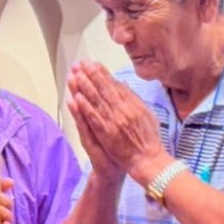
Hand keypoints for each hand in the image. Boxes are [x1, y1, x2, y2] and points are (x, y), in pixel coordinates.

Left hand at [67, 62, 168, 184]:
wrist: (147, 159)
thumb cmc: (149, 138)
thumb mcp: (147, 114)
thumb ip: (135, 99)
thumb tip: (123, 85)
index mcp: (132, 104)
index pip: (114, 85)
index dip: (103, 73)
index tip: (94, 64)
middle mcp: (123, 110)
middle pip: (104, 88)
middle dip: (91, 75)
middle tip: (81, 63)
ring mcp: (113, 121)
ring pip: (96, 100)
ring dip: (85, 87)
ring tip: (75, 75)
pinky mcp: (106, 133)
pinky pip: (93, 117)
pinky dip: (84, 107)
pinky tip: (76, 97)